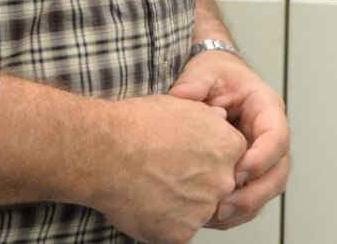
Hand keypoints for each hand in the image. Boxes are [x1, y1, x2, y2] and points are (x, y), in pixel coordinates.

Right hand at [92, 94, 244, 243]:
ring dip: (180, 204)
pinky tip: (145, 203)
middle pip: (218, 187)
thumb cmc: (139, 125)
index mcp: (228, 147)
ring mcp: (203, 209)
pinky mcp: (181, 233)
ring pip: (197, 211)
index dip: (206, 158)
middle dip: (197, 183)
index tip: (186, 157)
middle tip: (167, 174)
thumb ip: (209, 117)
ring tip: (152, 186)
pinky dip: (163, 223)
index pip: (231, 160)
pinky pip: (178, 231)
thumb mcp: (183, 106)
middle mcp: (223, 180)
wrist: (105, 152)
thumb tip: (220, 118)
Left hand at [168, 51, 290, 228]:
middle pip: (279, 171)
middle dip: (256, 192)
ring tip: (215, 216)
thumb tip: (180, 99)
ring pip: (267, 190)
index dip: (262, 157)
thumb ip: (193, 84)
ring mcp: (263, 157)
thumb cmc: (214, 74)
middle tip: (226, 204)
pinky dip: (236, 212)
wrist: (212, 80)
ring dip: (245, 207)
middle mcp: (269, 136)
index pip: (277, 137)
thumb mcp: (204, 71)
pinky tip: (211, 217)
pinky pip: (251, 199)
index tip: (237, 170)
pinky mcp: (249, 173)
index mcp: (266, 108)